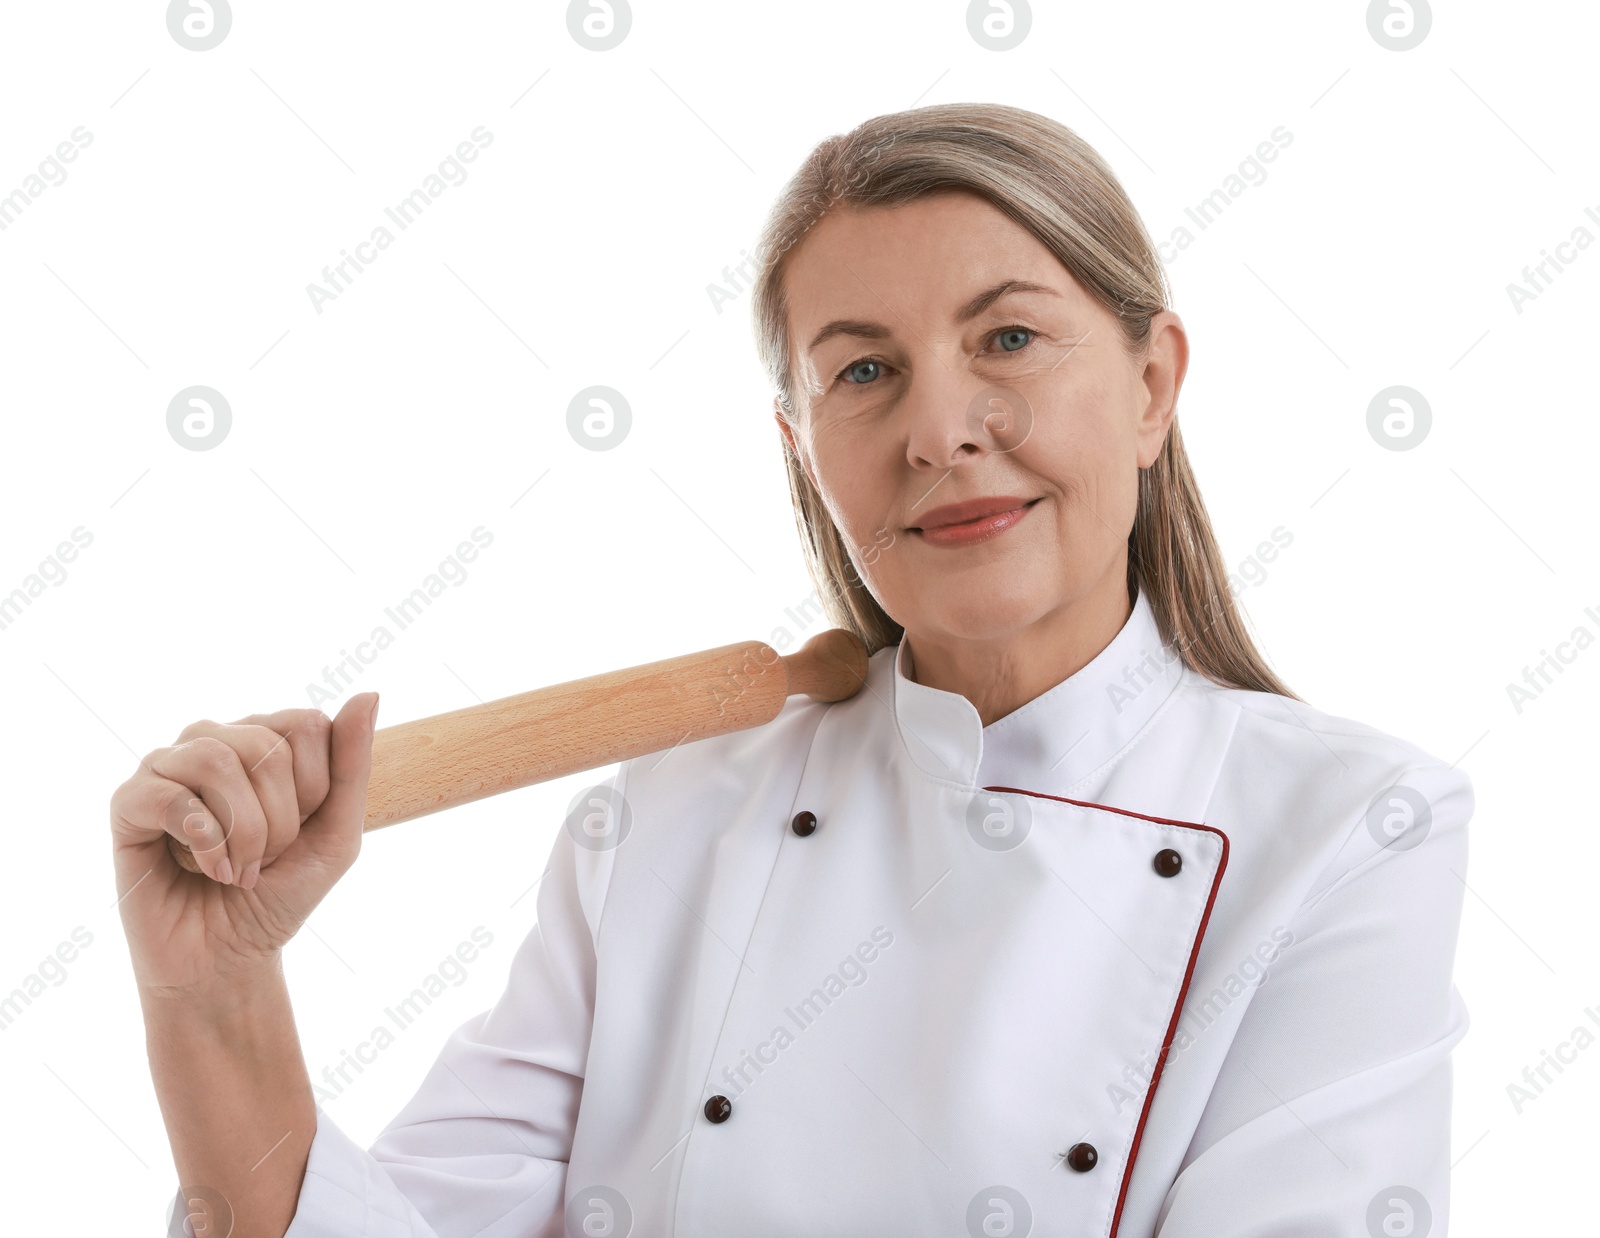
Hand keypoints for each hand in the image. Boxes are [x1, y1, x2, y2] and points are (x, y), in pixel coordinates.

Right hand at [110, 692, 378, 994]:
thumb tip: (369, 694)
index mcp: (264, 738)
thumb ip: (353, 765)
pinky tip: (205, 869)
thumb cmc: (282, 892)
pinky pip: (168, 795)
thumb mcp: (338, 834)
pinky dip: (202, 843)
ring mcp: (167, 766)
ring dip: (242, 832)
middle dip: (279, 821)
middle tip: (265, 860)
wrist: (227, 959)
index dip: (315, 789)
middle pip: (265, 746)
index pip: (306, 723)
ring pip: (215, 759)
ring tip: (237, 868)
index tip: (302, 831)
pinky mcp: (128, 803)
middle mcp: (214, 740)